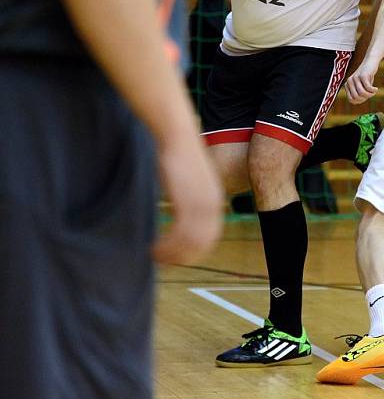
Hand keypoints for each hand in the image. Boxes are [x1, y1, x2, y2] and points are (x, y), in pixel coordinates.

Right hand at [152, 134, 223, 264]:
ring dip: (170, 254)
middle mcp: (214, 206)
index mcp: (216, 202)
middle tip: (161, 261)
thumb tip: (181, 211)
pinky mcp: (188, 203)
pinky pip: (179, 236)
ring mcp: (202, 206)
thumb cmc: (178, 156)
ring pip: (189, 244)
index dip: (192, 252)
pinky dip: (166, 247)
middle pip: (201, 245)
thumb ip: (189, 198)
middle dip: (181, 257)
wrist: (177, 137)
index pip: (210, 238)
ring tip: (153, 255)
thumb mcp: (190, 181)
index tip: (175, 256)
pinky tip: (152, 248)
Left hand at [344, 60, 378, 103]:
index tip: (366, 97)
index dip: (360, 101)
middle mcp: (349, 81)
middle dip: (365, 98)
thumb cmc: (366, 76)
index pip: (351, 100)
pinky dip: (373, 90)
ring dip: (370, 94)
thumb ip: (357, 93)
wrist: (370, 62)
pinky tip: (376, 89)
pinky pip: (368, 88)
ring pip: (362, 93)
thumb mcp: (360, 85)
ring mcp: (355, 78)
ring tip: (374, 91)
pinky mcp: (363, 75)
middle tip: (371, 94)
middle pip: (357, 97)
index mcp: (347, 85)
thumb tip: (357, 102)